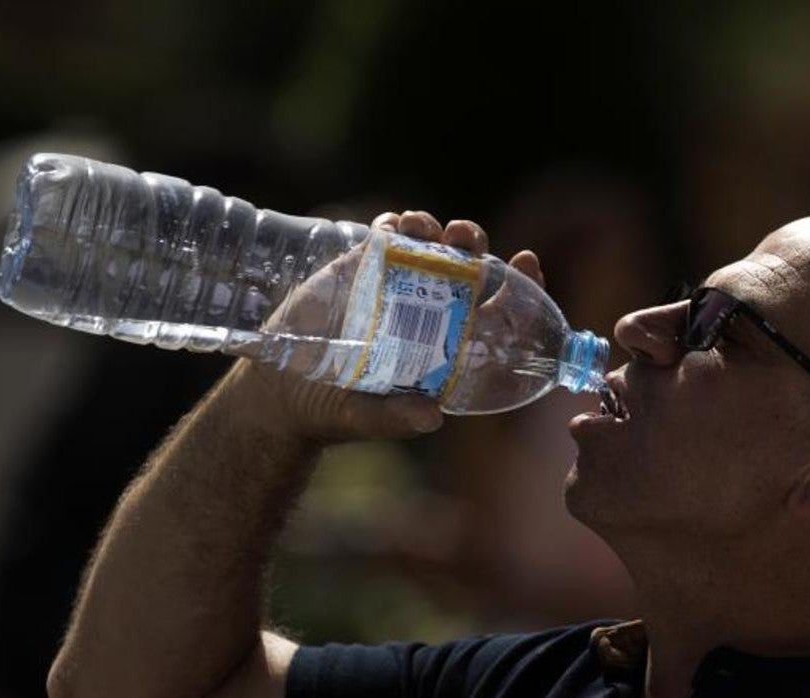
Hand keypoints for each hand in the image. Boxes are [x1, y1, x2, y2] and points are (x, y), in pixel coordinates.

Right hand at [225, 210, 543, 442]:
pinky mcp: (361, 269)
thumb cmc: (334, 412)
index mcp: (448, 348)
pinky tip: (392, 227)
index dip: (521, 286)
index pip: (499, 312)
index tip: (528, 261)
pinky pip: (387, 238)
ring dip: (434, 229)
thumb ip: (397, 418)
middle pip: (469, 269)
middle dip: (474, 245)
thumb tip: (431, 418)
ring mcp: (397, 287)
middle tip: (464, 238)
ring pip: (431, 246)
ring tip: (423, 227)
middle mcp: (430, 313)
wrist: (281, 393)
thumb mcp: (366, 419)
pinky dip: (394, 226)